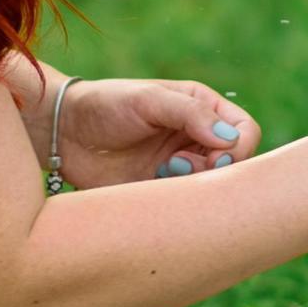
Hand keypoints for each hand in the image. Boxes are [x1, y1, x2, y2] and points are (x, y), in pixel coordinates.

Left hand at [53, 77, 262, 187]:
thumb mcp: (149, 100)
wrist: (62, 133)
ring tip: (162, 172)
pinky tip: (151, 187)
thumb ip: (190, 114)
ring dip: (193, 185)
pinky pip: (185, 207)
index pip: (245, 131)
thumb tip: (229, 138)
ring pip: (212, 189)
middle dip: (215, 171)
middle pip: (235, 165)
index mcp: (201, 109)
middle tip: (180, 167)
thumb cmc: (105, 104)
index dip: (237, 148)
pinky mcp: (160, 193)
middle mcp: (196, 139)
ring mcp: (180, 168)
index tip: (213, 157)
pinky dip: (176, 202)